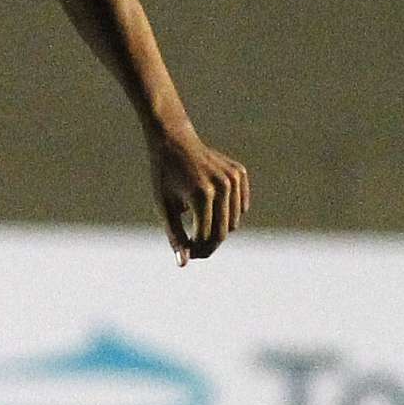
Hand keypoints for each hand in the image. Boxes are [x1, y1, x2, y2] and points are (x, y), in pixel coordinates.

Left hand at [149, 128, 250, 263]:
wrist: (173, 141)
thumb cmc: (163, 176)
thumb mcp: (165, 207)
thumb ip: (175, 236)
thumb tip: (184, 263)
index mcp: (201, 195)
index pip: (206, 237)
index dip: (197, 250)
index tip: (187, 253)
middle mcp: (221, 186)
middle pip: (223, 232)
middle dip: (209, 245)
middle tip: (195, 249)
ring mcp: (233, 178)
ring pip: (233, 222)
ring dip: (217, 230)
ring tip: (198, 228)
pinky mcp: (239, 173)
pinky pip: (240, 206)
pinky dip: (228, 213)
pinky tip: (211, 210)